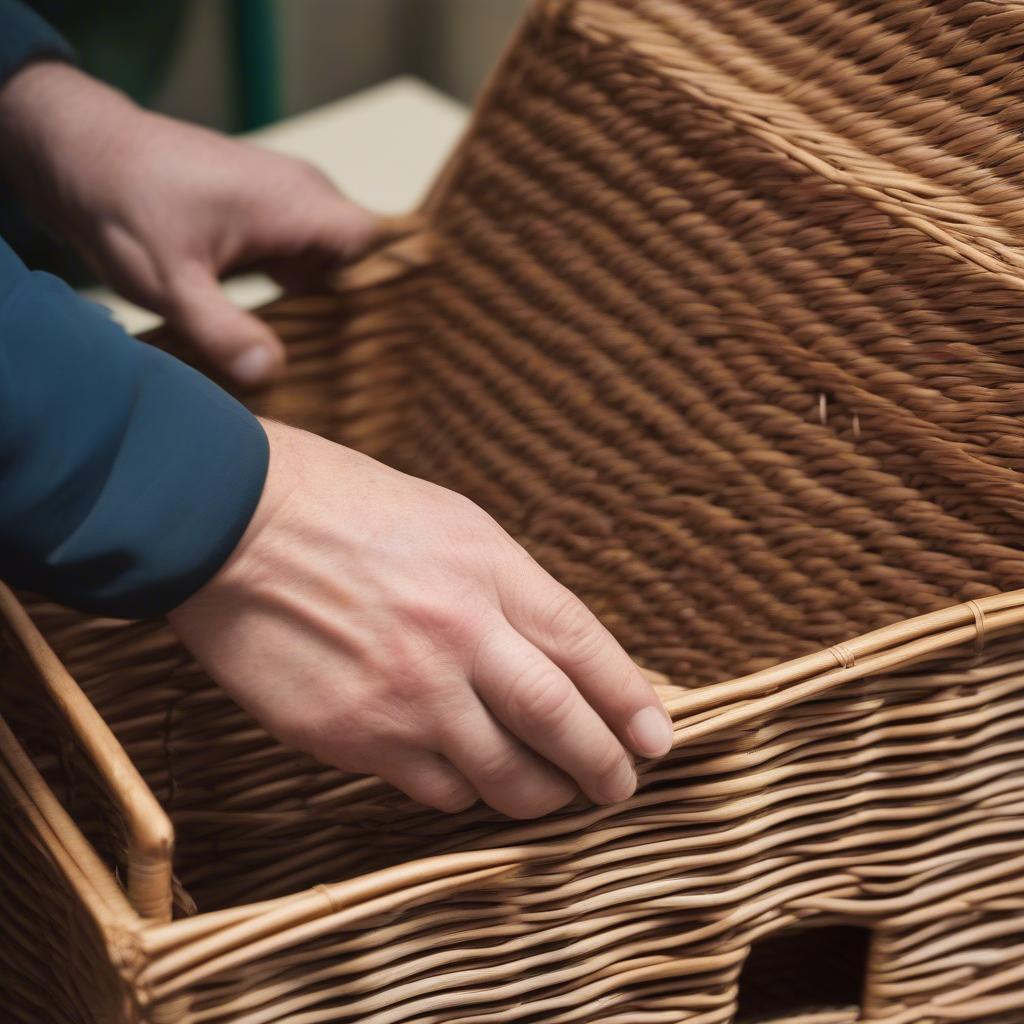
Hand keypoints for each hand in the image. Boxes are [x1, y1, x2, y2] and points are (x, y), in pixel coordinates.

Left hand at [0, 61, 376, 384]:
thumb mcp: (170, 282)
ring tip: (326, 359)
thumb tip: (271, 375)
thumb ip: (222, 330)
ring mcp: (288, 202)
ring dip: (329, 306)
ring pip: (335, 262)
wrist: (83, 156)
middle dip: (358, 311)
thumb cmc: (125, 207)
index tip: (380, 343)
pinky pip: (307, 259)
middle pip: (361, 260)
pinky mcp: (269, 215)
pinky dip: (303, 294)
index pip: (378, 245)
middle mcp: (304, 195)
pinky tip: (290, 334)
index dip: (387, 292)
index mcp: (297, 203)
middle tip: (352, 368)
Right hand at [168, 420, 674, 817]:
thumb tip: (551, 652)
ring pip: (505, 776)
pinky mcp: (355, 736)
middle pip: (562, 723)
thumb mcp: (448, 521)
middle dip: (604, 765)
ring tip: (551, 796)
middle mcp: (461, 634)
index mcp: (489, 568)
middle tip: (620, 786)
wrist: (230, 520)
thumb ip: (505, 587)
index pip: (587, 649)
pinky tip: (462, 779)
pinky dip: (462, 792)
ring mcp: (409, 692)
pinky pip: (435, 790)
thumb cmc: (341, 506)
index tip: (656, 738)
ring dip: (540, 795)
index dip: (632, 701)